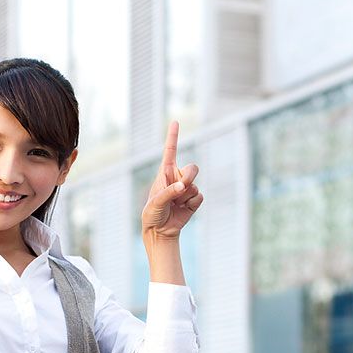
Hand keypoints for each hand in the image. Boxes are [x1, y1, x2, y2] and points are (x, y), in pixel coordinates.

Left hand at [141, 121, 202, 239]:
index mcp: (164, 173)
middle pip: (192, 169)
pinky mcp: (193, 200)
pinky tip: (183, 209)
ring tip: (175, 205)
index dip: (173, 136)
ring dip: (185, 196)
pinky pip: (199, 196)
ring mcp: (186, 189)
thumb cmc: (152, 213)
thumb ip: (169, 192)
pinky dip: (192, 204)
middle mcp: (177, 178)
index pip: (170, 151)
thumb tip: (184, 186)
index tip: (175, 122)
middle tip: (180, 189)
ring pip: (195, 185)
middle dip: (189, 177)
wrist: (160, 231)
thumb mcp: (155, 202)